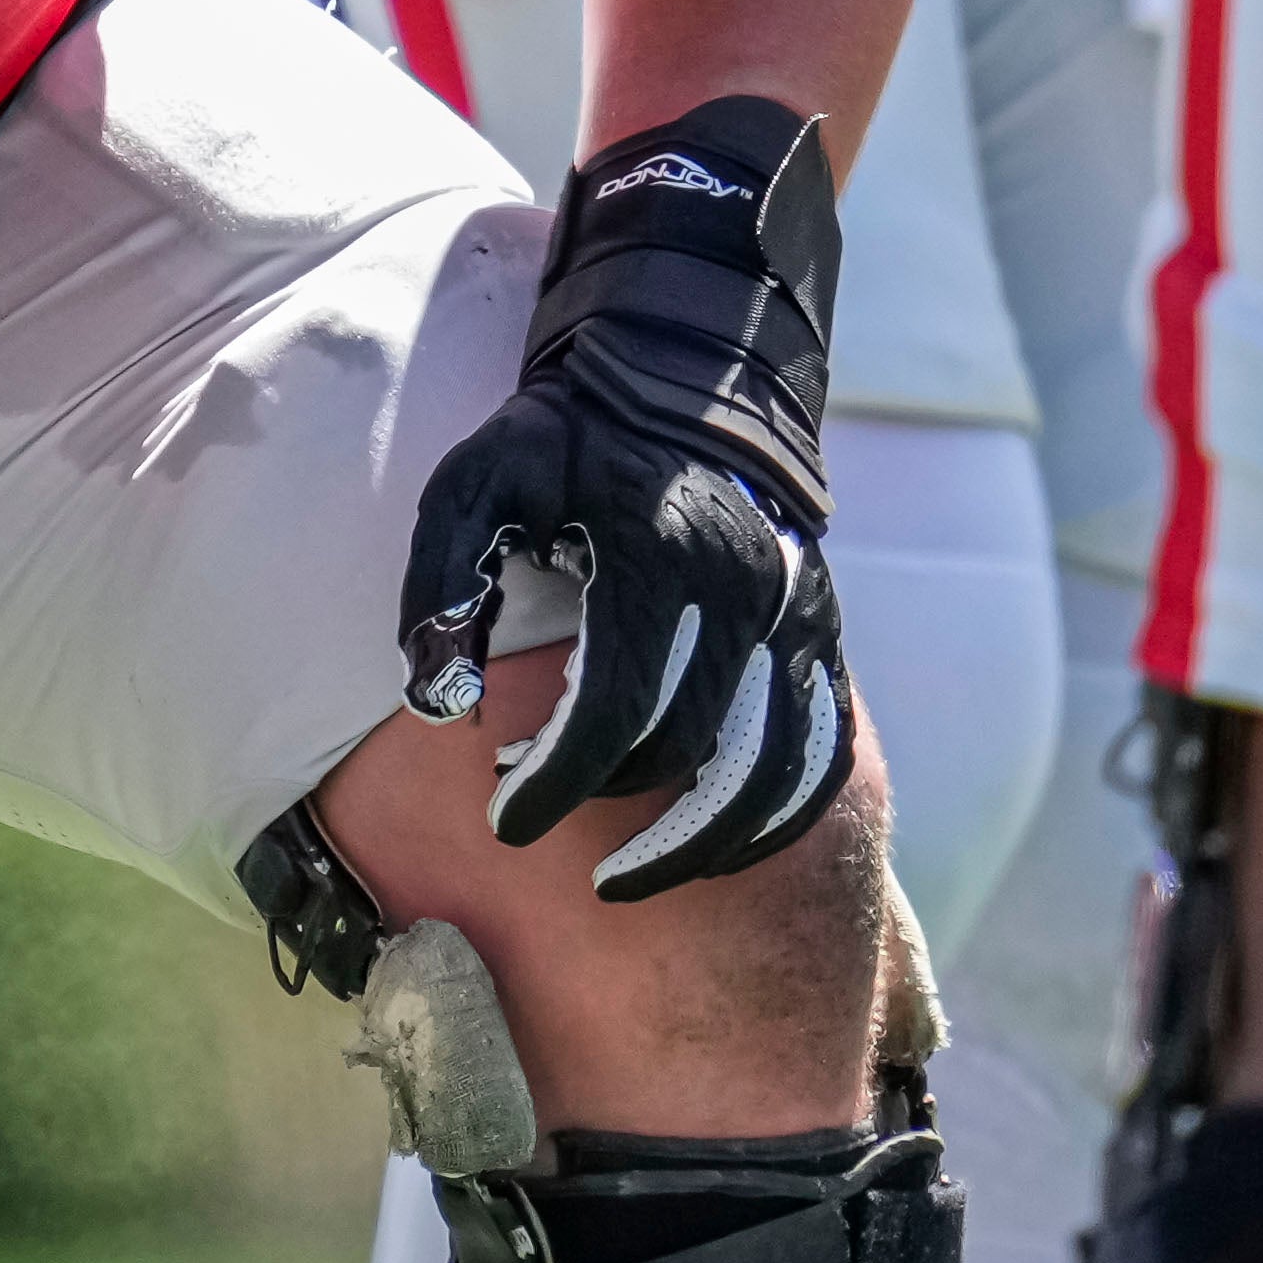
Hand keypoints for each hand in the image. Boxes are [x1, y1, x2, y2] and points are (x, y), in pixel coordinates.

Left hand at [400, 384, 854, 896]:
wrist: (683, 384)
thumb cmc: (564, 442)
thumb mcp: (479, 478)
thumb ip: (443, 581)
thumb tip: (438, 706)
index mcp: (661, 551)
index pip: (617, 707)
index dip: (557, 782)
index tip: (505, 818)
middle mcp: (748, 589)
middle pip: (690, 748)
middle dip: (606, 807)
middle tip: (530, 811)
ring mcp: (800, 616)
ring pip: (773, 774)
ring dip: (700, 846)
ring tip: (624, 879)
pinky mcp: (823, 636)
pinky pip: (819, 757)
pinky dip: (773, 821)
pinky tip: (711, 848)